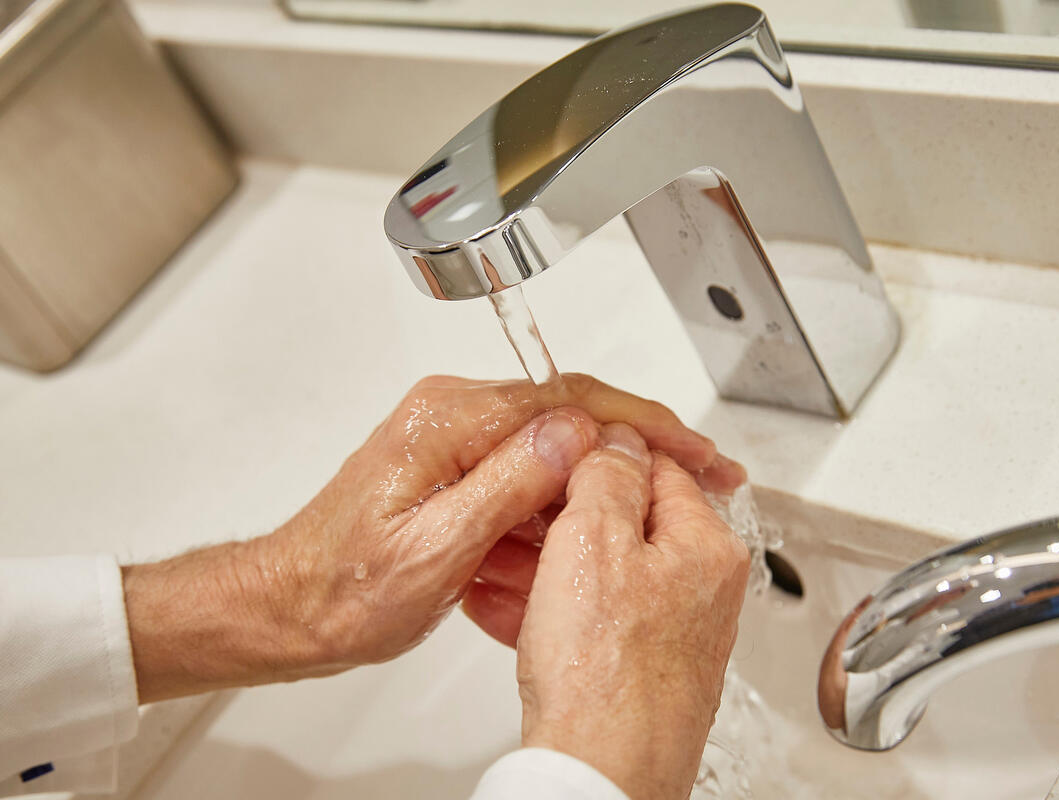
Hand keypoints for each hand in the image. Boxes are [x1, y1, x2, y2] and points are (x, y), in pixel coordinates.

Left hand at [122, 374, 744, 702]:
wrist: (288, 605)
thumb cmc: (343, 590)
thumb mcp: (433, 551)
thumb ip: (506, 486)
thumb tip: (575, 435)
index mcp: (450, 423)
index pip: (572, 403)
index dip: (647, 424)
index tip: (696, 449)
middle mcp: (452, 413)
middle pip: (572, 411)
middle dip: (643, 444)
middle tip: (702, 473)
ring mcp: (452, 435)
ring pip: (555, 441)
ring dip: (607, 475)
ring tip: (657, 508)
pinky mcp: (452, 461)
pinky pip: (527, 466)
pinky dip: (566, 496)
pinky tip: (589, 527)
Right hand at [464, 424, 750, 799]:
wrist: (600, 778)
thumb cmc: (606, 676)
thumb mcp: (595, 540)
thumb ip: (606, 475)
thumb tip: (616, 439)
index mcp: (704, 547)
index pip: (654, 467)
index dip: (594, 453)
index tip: (552, 453)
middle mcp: (699, 589)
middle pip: (623, 522)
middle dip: (557, 515)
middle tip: (510, 512)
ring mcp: (670, 633)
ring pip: (600, 574)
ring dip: (541, 562)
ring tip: (487, 559)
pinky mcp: (638, 669)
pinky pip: (590, 620)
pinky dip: (546, 608)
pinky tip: (498, 607)